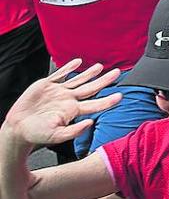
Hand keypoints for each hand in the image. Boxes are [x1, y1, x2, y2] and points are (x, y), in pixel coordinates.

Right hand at [2, 60, 122, 146]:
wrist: (18, 128)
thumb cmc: (37, 134)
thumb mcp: (56, 136)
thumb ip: (74, 131)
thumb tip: (90, 123)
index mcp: (72, 111)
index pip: (95, 104)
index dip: (108, 100)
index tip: (120, 96)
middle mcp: (68, 99)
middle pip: (91, 87)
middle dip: (104, 80)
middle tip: (118, 72)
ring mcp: (58, 92)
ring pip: (78, 79)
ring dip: (89, 72)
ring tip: (100, 66)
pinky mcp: (47, 85)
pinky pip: (60, 74)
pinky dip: (68, 67)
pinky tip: (77, 62)